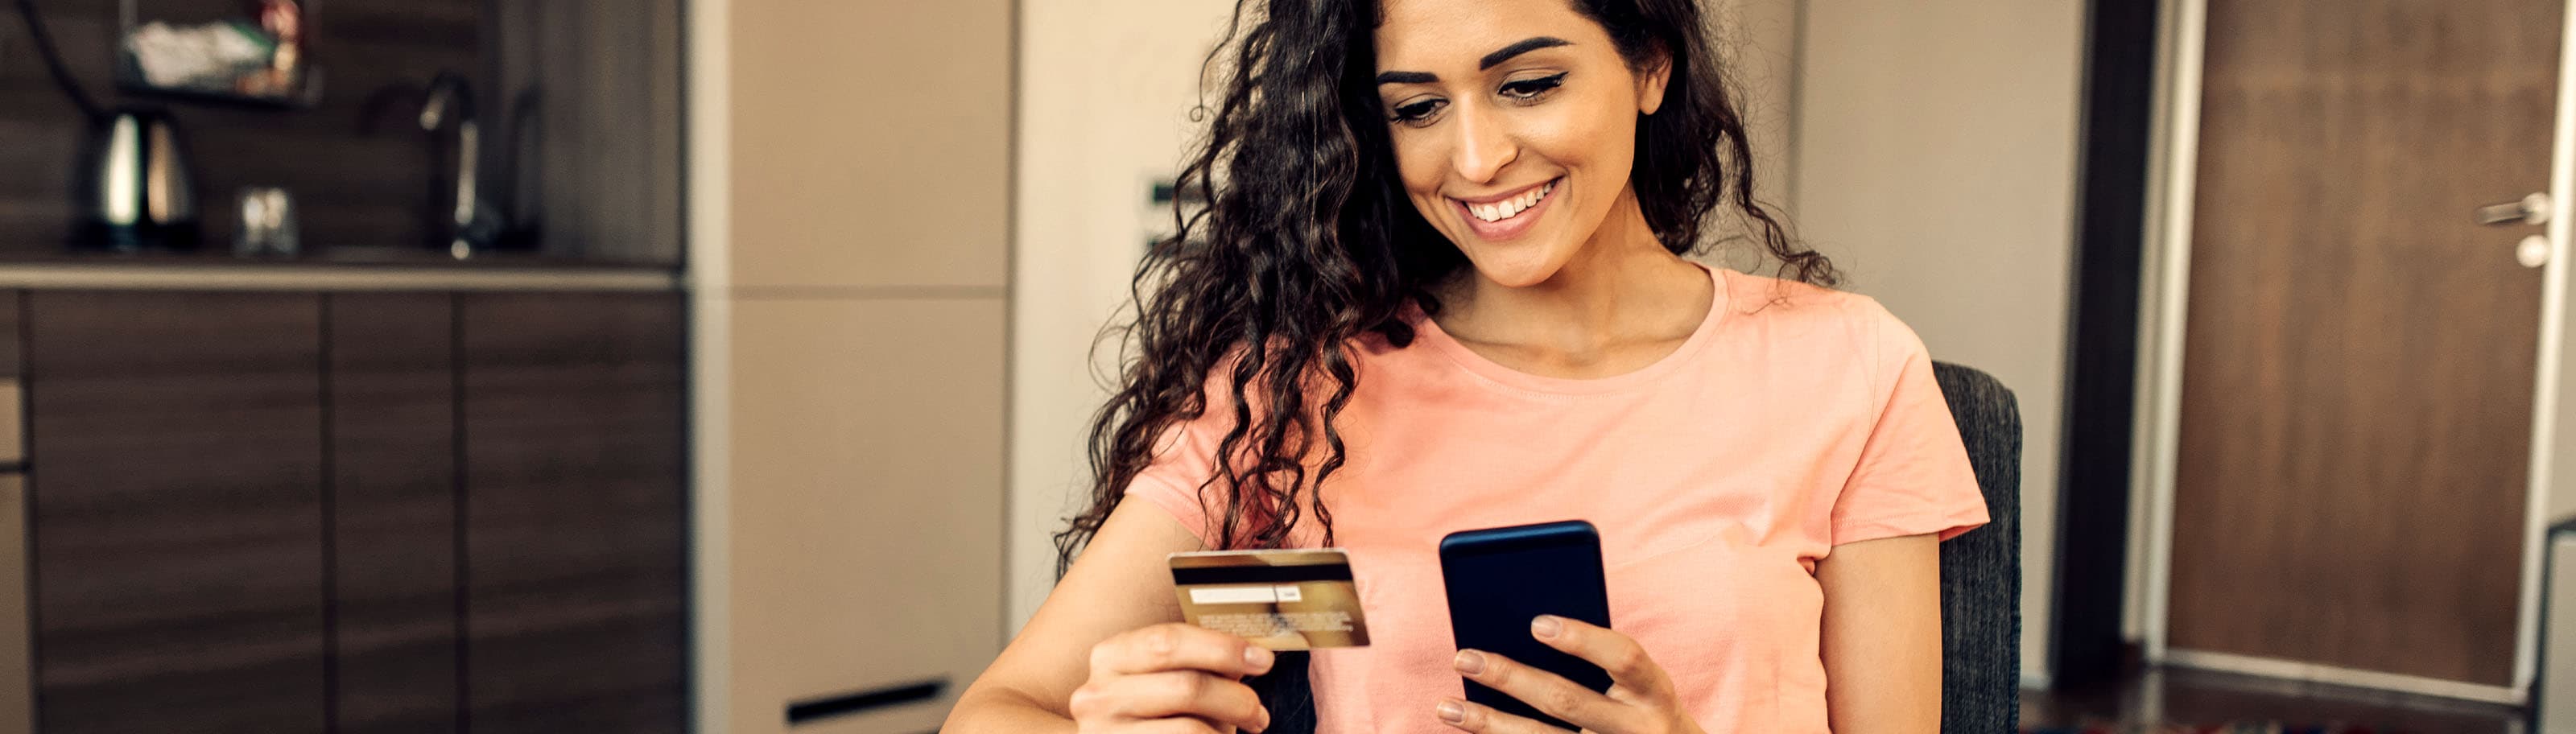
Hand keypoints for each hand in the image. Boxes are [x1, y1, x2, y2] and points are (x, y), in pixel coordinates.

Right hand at [1070, 622, 1275, 733]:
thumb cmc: (1148, 713)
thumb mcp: (1164, 679)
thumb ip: (1200, 665)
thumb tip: (1252, 658)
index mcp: (1111, 656)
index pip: (1170, 641)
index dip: (1222, 648)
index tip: (1263, 660)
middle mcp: (1099, 694)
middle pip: (1185, 687)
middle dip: (1236, 698)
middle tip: (1259, 712)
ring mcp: (1106, 733)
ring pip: (1189, 729)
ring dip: (1226, 731)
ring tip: (1241, 733)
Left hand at [1437, 616, 1704, 733]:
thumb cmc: (1642, 708)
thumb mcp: (1639, 685)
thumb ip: (1598, 660)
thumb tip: (1526, 630)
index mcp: (1654, 692)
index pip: (1623, 658)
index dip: (1582, 639)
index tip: (1536, 623)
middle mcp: (1637, 730)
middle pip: (1566, 701)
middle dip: (1509, 678)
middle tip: (1463, 657)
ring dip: (1488, 724)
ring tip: (1445, 708)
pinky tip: (1470, 732)